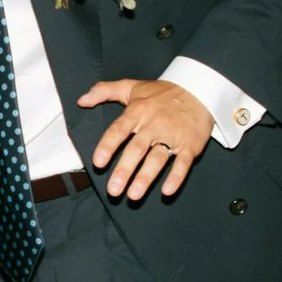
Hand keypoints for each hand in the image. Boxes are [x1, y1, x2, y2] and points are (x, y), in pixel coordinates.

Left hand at [80, 78, 212, 200]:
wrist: (200, 89)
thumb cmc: (162, 93)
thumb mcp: (132, 87)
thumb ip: (104, 91)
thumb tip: (81, 100)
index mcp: (137, 112)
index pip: (119, 130)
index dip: (108, 146)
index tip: (97, 163)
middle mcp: (153, 125)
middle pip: (137, 149)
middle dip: (125, 169)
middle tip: (113, 190)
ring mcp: (172, 136)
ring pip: (157, 158)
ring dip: (146, 177)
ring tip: (134, 195)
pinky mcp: (190, 144)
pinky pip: (183, 162)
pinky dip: (176, 176)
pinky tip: (167, 191)